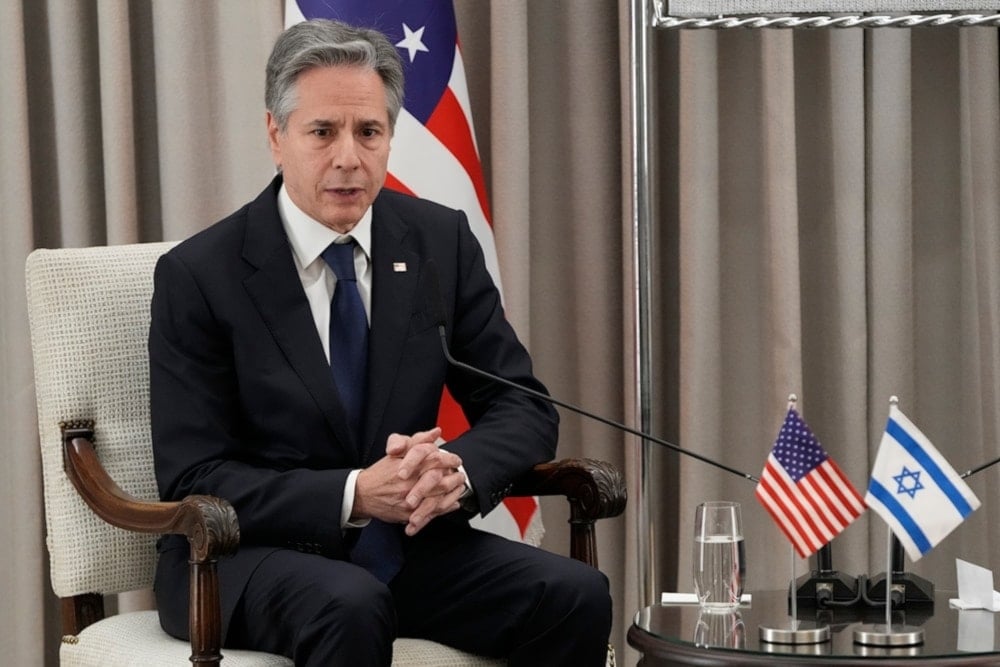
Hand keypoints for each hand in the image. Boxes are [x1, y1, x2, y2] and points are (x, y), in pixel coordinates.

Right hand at [353, 427, 467, 533]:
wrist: (362, 494)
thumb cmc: (380, 473)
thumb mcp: (396, 453)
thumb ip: (417, 441)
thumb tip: (435, 432)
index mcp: (407, 467)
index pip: (434, 460)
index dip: (449, 459)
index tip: (456, 460)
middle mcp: (409, 484)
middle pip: (440, 481)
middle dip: (454, 478)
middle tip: (460, 475)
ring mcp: (409, 501)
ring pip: (438, 499)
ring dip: (452, 493)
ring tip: (459, 488)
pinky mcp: (408, 515)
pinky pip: (430, 513)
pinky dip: (445, 508)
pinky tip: (453, 503)